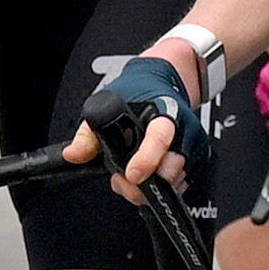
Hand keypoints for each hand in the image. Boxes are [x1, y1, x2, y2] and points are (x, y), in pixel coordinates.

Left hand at [65, 54, 207, 203]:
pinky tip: (148, 177)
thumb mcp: (104, 105)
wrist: (160, 82)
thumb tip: (73, 154)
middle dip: (147, 183)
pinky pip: (182, 183)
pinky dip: (163, 187)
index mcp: (163, 110)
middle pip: (172, 167)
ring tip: (131, 178)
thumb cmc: (135, 94)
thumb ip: (88, 134)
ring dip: (153, 187)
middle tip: (125, 181)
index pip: (160, 137)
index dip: (147, 160)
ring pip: (177, 179)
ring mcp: (191, 144)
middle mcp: (182, 128)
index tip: (132, 175)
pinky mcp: (195, 158)